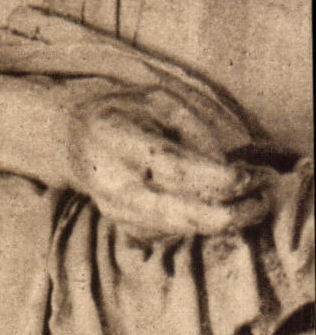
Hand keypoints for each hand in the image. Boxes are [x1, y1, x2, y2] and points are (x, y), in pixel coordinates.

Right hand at [64, 79, 271, 236]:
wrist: (72, 137)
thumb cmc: (124, 113)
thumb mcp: (158, 101)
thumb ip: (193, 129)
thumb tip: (224, 169)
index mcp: (116, 138)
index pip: (173, 166)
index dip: (217, 177)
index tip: (251, 175)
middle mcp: (110, 179)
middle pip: (177, 211)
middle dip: (228, 214)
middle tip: (262, 202)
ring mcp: (114, 207)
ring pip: (180, 227)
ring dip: (222, 220)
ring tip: (250, 205)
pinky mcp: (122, 225)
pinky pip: (171, 233)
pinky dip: (200, 224)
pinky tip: (215, 207)